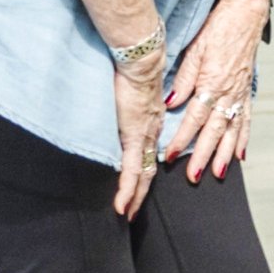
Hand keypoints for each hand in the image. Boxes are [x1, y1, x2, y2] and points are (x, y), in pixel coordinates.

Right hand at [104, 39, 167, 218]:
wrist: (141, 57)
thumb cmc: (133, 66)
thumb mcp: (132, 87)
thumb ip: (129, 100)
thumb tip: (121, 101)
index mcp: (152, 119)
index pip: (149, 151)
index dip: (145, 170)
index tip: (138, 184)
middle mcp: (151, 130)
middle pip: (148, 168)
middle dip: (141, 192)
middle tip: (134, 211)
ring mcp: (144, 135)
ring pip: (142, 174)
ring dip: (136, 197)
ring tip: (129, 215)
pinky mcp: (134, 135)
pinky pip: (131, 169)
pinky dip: (127, 190)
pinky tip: (122, 207)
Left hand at [165, 0, 269, 180]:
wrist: (246, 12)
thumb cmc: (218, 27)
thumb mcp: (195, 49)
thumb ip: (184, 78)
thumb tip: (170, 103)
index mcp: (213, 82)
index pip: (195, 117)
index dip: (182, 138)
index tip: (170, 155)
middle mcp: (229, 91)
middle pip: (215, 130)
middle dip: (203, 154)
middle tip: (194, 176)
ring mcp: (240, 92)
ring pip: (232, 130)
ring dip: (224, 154)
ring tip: (218, 173)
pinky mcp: (246, 90)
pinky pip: (246, 120)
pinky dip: (243, 139)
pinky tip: (240, 155)